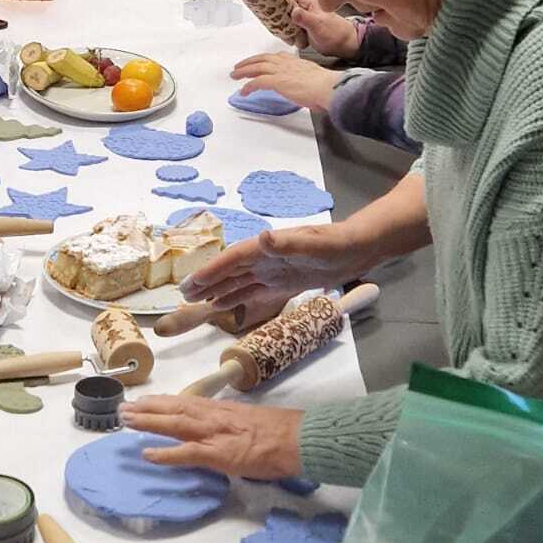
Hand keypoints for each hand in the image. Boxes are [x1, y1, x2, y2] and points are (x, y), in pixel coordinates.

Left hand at [121, 396, 302, 479]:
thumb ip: (232, 424)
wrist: (298, 438)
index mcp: (222, 410)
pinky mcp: (218, 453)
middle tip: (123, 408)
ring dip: (147, 422)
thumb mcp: (251, 421)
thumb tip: (224, 430)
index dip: (163, 401)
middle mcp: (213, 416)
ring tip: (126, 421)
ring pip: (174, 424)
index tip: (145, 400)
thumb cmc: (282, 432)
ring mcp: (214, 434)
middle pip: (174, 408)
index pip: (186, 402)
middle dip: (147, 408)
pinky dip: (165, 453)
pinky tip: (147, 454)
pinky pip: (186, 453)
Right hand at [180, 223, 364, 313]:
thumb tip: (262, 237)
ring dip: (217, 290)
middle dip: (207, 281)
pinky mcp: (283, 282)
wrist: (358, 248)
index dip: (212, 270)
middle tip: (183, 295)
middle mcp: (266, 258)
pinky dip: (236, 297)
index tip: (191, 282)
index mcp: (268, 247)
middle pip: (230, 270)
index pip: (234, 258)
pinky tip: (224, 305)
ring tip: (196, 302)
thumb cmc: (337, 243)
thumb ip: (288, 243)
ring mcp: (273, 270)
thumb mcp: (315, 244)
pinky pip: (254, 291)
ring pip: (238, 281)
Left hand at [230, 50, 338, 113]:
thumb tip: (308, 90)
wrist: (327, 87)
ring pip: (256, 68)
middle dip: (249, 62)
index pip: (276, 57)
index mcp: (295, 61)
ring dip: (243, 71)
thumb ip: (307, 80)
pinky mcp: (276, 81)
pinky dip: (248, 86)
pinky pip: (256, 82)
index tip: (259, 61)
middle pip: (262, 59)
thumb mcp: (314, 78)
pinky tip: (243, 91)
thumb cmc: (326, 86)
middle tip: (239, 66)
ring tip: (235, 75)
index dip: (264, 59)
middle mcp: (286, 63)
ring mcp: (280, 71)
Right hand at [286, 0, 361, 58]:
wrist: (343, 45)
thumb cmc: (336, 33)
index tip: (269, 4)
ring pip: (282, 18)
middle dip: (280, 18)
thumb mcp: (318, 25)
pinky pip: (286, 27)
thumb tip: (294, 12)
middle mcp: (303, 5)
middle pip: (281, 5)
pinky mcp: (299, 25)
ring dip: (284, 28)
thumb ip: (305, 18)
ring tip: (295, 35)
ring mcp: (300, 15)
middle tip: (283, 26)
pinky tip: (294, 39)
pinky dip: (287, 34)